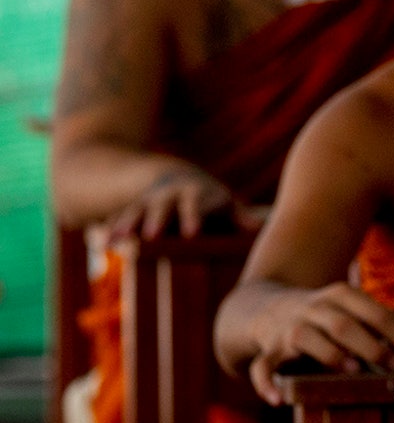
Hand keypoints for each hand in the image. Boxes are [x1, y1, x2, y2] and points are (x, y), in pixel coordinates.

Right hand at [109, 167, 234, 239]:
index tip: (193, 233)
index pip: (195, 204)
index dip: (193, 216)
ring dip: (127, 225)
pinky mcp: (132, 211)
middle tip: (151, 237)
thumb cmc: (209, 199)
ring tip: (117, 241)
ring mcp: (147, 202)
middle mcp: (169, 196)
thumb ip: (240, 215)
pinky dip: (112, 230)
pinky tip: (104, 244)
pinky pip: (119, 219)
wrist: (175, 178)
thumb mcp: (226, 203)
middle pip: (161, 207)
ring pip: (135, 212)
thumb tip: (259, 226)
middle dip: (156, 221)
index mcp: (195, 194)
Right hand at [246, 283, 393, 404]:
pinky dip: (267, 382)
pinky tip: (278, 400)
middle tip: (392, 367)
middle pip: (344, 323)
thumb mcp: (368, 316)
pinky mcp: (269, 350)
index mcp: (344, 296)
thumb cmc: (334, 317)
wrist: (266, 309)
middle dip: (369, 345)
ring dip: (329, 354)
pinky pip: (263, 366)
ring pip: (306, 338)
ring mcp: (289, 329)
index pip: (377, 313)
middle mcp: (316, 308)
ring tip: (351, 371)